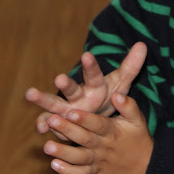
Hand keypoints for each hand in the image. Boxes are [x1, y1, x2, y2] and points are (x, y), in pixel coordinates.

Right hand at [26, 42, 146, 134]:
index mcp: (94, 84)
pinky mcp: (58, 122)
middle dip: (66, 84)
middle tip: (59, 78)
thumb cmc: (109, 95)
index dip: (91, 65)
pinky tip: (39, 128)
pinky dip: (43, 124)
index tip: (87, 55)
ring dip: (42, 99)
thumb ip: (131, 66)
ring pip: (53, 102)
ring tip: (30, 93)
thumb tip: (142, 45)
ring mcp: (66, 107)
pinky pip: (48, 122)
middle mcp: (78, 94)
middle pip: (71, 88)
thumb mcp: (122, 83)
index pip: (94, 73)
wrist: (97, 112)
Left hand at [44, 92, 152, 173]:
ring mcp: (98, 161)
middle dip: (67, 130)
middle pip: (84, 138)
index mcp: (113, 131)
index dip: (84, 119)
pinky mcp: (94, 173)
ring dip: (63, 153)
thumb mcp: (138, 119)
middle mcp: (104, 146)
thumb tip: (116, 94)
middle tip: (51, 120)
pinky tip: (54, 164)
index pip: (97, 124)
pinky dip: (68, 172)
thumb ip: (128, 105)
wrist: (145, 166)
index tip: (71, 111)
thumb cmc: (138, 137)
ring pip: (79, 158)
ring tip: (47, 146)